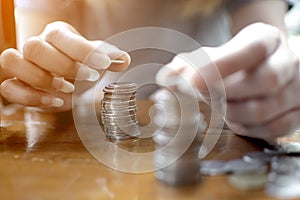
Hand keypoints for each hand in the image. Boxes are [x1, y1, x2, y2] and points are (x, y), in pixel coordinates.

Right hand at [0, 21, 129, 111]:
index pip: (60, 35)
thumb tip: (124, 59)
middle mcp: (35, 45)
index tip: (104, 64)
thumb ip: (108, 57)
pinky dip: (30, 97)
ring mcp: (22, 64)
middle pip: (34, 47)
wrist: (65, 78)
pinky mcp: (16, 84)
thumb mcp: (95, 60)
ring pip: (12, 61)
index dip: (81, 49)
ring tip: (68, 89)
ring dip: (41, 78)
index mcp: (56, 35)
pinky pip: (8, 88)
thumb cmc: (80, 65)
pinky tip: (54, 102)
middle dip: (64, 66)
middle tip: (90, 78)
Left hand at [156, 23, 299, 141]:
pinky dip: (248, 128)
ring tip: (217, 108)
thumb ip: (190, 64)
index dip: (221, 66)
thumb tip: (169, 78)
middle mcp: (288, 62)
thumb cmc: (235, 62)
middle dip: (225, 94)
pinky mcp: (298, 114)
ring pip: (264, 109)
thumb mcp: (214, 54)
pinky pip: (273, 128)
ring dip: (232, 114)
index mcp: (267, 40)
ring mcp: (296, 90)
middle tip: (202, 97)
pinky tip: (235, 120)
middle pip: (263, 81)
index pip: (251, 49)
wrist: (265, 67)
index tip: (192, 81)